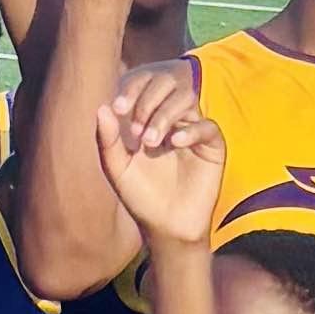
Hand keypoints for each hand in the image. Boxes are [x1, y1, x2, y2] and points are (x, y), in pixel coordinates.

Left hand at [94, 60, 225, 250]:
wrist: (165, 226)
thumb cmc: (140, 196)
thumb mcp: (117, 168)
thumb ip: (108, 140)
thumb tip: (102, 107)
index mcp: (149, 118)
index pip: (144, 87)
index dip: (132, 91)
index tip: (118, 108)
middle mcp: (172, 120)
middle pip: (167, 87)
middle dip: (148, 103)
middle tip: (135, 129)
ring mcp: (193, 131)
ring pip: (186, 101)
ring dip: (165, 115)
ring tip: (150, 141)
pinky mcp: (212, 147)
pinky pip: (207, 127)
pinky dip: (191, 130)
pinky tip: (174, 142)